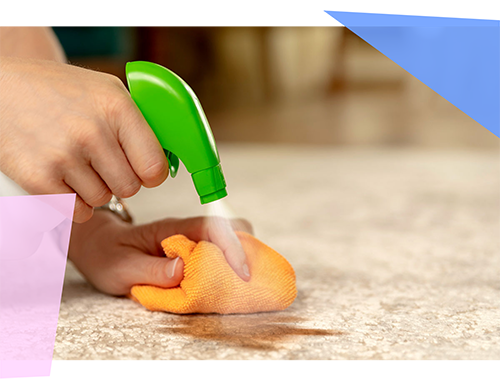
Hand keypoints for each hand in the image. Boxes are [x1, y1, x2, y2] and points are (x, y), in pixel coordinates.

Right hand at [0, 57, 167, 222]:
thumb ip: (139, 124)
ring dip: (94, 188)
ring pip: (103, 199)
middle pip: (130, 188)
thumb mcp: (108, 91)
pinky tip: (63, 175)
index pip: (155, 167)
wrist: (3, 89)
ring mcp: (63, 157)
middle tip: (102, 161)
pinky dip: (73, 200)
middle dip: (120, 179)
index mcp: (117, 109)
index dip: (151, 173)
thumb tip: (167, 159)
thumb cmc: (62, 92)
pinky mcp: (39, 178)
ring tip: (77, 161)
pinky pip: (77, 211)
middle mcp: (92, 132)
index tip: (142, 169)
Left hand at [68, 211, 253, 295]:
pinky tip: (229, 285)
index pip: (211, 228)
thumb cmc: (109, 256)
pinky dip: (230, 268)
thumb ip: (152, 270)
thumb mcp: (122, 268)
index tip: (243, 273)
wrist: (101, 248)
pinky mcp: (193, 253)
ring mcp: (192, 241)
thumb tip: (184, 269)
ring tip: (244, 285)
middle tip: (251, 279)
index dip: (231, 247)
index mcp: (171, 229)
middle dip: (247, 250)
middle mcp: (186, 231)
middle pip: (230, 229)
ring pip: (229, 241)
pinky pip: (220, 255)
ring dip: (241, 260)